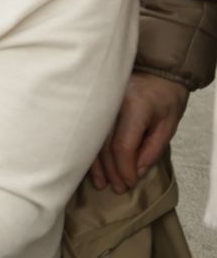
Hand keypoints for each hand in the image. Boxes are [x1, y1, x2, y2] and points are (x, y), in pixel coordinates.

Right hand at [89, 72, 188, 193]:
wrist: (154, 70)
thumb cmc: (164, 97)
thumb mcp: (168, 124)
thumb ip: (153, 148)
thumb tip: (136, 171)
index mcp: (134, 108)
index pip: (122, 146)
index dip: (124, 168)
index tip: (129, 183)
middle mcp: (111, 105)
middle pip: (104, 145)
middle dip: (111, 171)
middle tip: (116, 188)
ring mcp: (99, 103)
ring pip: (91, 140)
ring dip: (96, 165)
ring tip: (101, 183)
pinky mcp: (93, 104)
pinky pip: (89, 132)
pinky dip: (89, 151)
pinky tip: (90, 164)